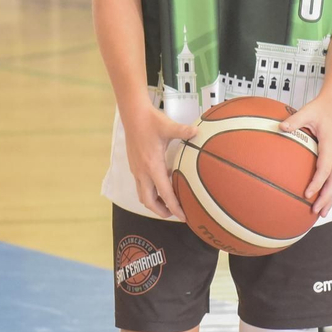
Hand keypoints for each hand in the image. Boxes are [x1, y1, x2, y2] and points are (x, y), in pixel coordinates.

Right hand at [121, 106, 197, 220]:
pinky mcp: (134, 166)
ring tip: (167, 203)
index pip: (164, 193)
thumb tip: (198, 132)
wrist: (133, 115)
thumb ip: (183, 131)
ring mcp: (136, 170)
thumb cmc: (151, 121)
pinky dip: (150, 190)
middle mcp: (142, 171)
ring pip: (142, 194)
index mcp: (152, 166)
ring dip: (153, 202)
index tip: (183, 217)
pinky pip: (141, 184)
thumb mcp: (168, 126)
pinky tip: (161, 181)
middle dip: (160, 211)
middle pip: (148, 201)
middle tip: (174, 213)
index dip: (174, 207)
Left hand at [281, 92, 331, 214]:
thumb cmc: (322, 108)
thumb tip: (280, 127)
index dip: (317, 182)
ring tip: (321, 213)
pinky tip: (324, 199)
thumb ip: (294, 120)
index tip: (307, 194)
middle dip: (326, 198)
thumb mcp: (307, 111)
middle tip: (315, 212)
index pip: (325, 167)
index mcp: (330, 143)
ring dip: (331, 198)